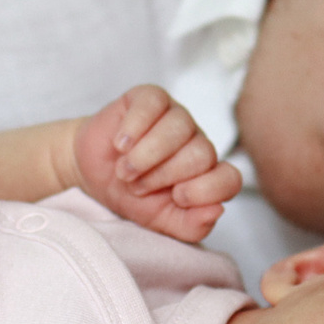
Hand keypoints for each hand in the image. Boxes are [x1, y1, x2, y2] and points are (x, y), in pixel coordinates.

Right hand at [73, 86, 242, 242]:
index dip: (207, 190)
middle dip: (164, 175)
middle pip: (201, 154)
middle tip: (136, 185)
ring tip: (124, 170)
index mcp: (206, 173)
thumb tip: (217, 210)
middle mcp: (196, 142)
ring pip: (179, 127)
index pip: (230, 179)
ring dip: (146, 155)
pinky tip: (120, 144)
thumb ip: (192, 226)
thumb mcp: (162, 222)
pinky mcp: (150, 97)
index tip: (177, 198)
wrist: (93, 174)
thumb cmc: (132, 196)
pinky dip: (134, 127)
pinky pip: (154, 103)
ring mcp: (176, 116)